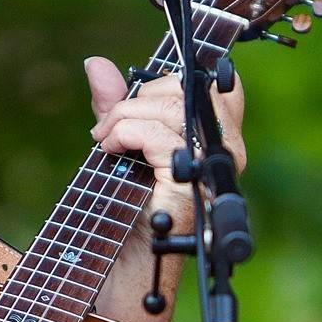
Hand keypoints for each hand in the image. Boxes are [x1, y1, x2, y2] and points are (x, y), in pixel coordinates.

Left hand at [84, 56, 246, 230]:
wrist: (121, 256)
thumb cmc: (127, 207)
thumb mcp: (122, 140)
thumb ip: (117, 103)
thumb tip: (96, 64)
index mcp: (218, 138)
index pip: (223, 84)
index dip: (175, 80)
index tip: (136, 101)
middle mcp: (225, 151)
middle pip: (192, 87)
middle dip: (140, 96)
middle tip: (110, 124)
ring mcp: (210, 168)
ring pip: (172, 105)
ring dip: (125, 115)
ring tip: (106, 138)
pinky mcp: (189, 183)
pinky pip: (158, 134)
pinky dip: (125, 133)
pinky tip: (110, 148)